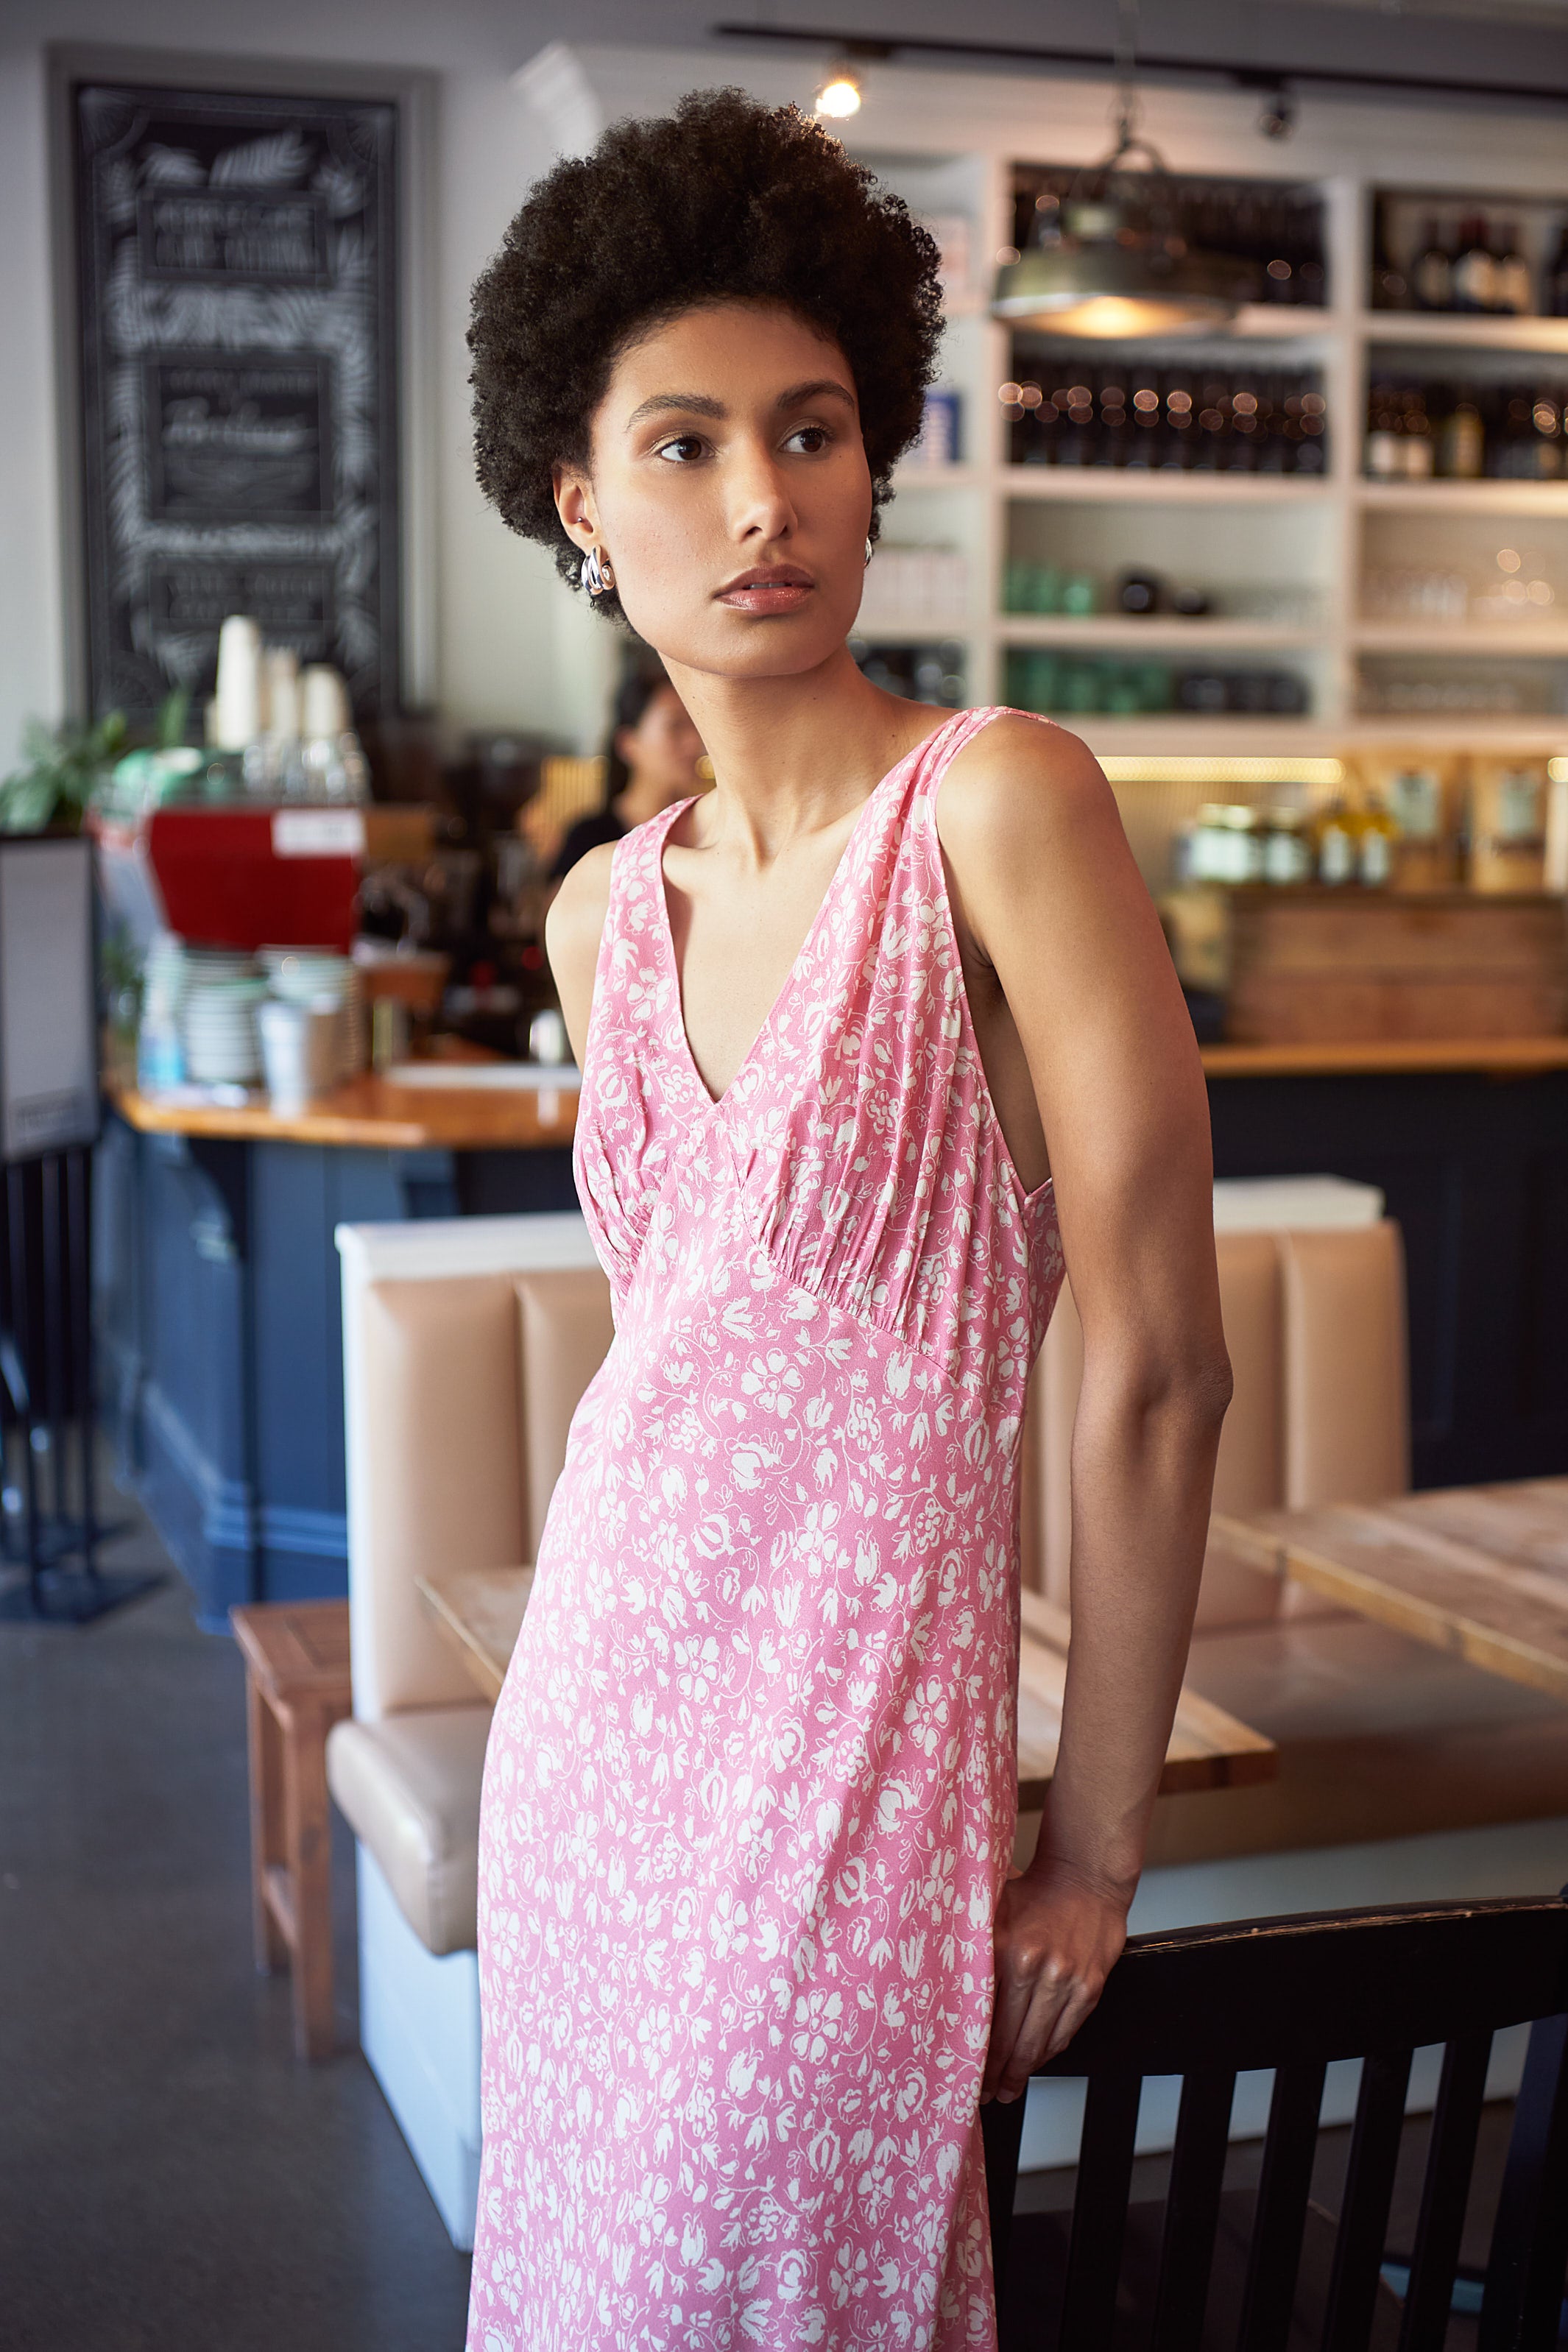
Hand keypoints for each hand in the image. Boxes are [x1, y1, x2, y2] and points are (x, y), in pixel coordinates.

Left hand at [982, 1861, 1127, 2102]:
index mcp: (1007, 1950)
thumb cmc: (1034, 1890)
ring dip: (1023, 2072)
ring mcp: (1067, 1981)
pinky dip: (1050, 2053)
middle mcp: (1037, 1969)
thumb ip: (972, 1946)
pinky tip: (1036, 2062)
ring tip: (1008, 2089)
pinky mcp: (1089, 1988)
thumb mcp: (993, 1910)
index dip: (975, 2051)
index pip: (986, 2017)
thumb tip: (941, 1983)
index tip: (963, 2072)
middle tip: (985, 2095)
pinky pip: (1066, 2033)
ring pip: (1040, 2043)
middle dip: (997, 2073)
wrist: (1085, 1876)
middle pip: (1012, 2039)